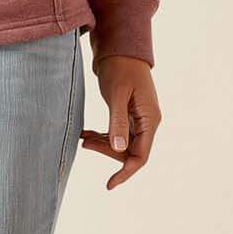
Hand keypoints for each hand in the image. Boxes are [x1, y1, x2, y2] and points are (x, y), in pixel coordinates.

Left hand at [81, 54, 159, 189]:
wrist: (119, 48)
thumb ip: (118, 121)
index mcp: (150, 119)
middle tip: (84, 143)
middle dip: (107, 151)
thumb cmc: (120, 68)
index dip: (125, 172)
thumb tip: (118, 148)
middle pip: (130, 151)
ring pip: (122, 144)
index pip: (141, 155)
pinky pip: (117, 133)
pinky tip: (86, 133)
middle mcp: (148, 122)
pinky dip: (102, 135)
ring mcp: (139, 119)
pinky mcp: (128, 115)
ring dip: (102, 144)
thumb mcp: (117, 94)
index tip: (109, 185)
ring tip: (82, 138)